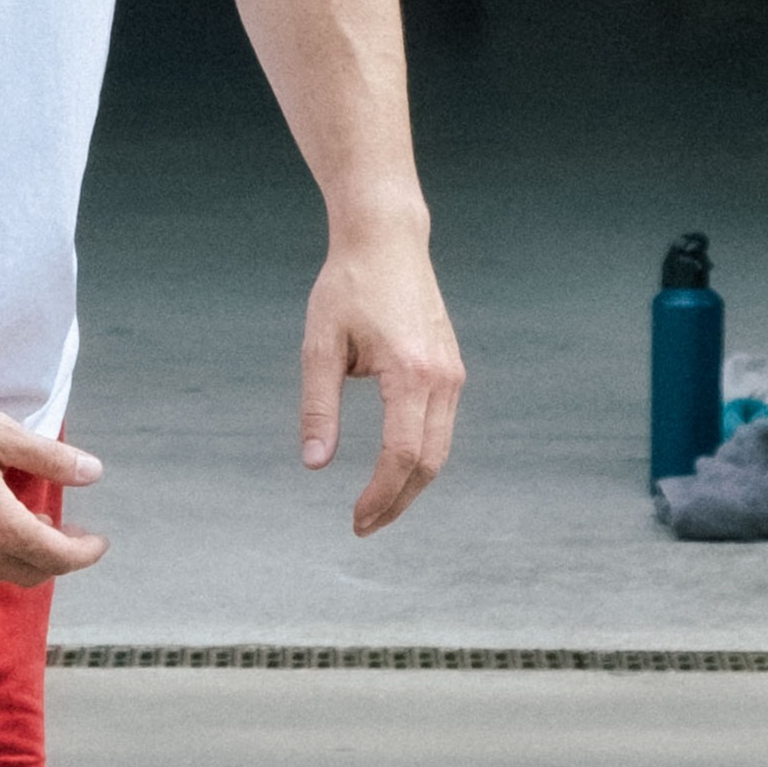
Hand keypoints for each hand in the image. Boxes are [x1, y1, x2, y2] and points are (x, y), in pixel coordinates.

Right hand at [0, 391, 109, 587]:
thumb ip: (48, 457)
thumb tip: (92, 473)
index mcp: (0, 526)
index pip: (58, 556)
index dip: (85, 552)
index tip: (98, 541)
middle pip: (31, 573)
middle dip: (58, 558)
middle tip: (70, 534)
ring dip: (24, 557)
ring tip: (31, 524)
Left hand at [299, 224, 463, 529]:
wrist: (386, 240)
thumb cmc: (347, 287)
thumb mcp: (319, 346)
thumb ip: (318, 407)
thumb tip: (315, 464)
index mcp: (410, 373)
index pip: (401, 454)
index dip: (379, 495)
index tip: (354, 519)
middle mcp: (441, 377)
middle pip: (429, 462)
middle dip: (398, 501)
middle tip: (363, 526)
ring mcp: (452, 373)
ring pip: (440, 449)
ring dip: (410, 484)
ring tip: (376, 507)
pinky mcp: (451, 368)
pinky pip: (441, 426)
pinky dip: (420, 456)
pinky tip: (392, 470)